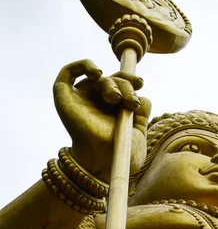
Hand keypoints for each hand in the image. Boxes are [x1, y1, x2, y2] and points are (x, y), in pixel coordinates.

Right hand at [53, 59, 151, 180]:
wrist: (105, 163)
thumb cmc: (122, 155)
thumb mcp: (138, 133)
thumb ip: (141, 114)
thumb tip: (144, 97)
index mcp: (110, 112)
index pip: (119, 87)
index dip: (129, 82)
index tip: (140, 84)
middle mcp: (95, 105)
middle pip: (111, 81)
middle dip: (125, 85)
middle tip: (131, 101)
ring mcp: (79, 100)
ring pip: (97, 79)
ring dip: (112, 84)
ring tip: (117, 100)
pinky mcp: (63, 97)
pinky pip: (69, 72)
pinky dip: (84, 65)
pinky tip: (97, 73)